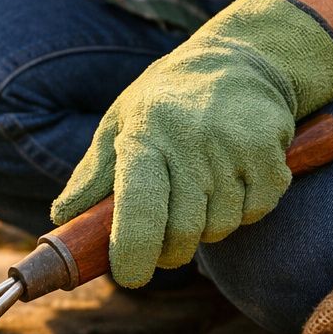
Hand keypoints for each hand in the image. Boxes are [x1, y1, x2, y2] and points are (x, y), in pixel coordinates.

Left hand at [51, 0, 332, 287]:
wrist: (237, 57)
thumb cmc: (165, 100)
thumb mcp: (120, 123)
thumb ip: (92, 175)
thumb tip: (62, 218)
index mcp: (144, 135)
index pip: (137, 208)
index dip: (132, 253)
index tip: (130, 276)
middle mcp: (190, 141)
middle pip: (183, 232)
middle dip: (170, 252)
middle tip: (164, 243)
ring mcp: (234, 147)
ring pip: (221, 227)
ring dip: (209, 228)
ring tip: (200, 195)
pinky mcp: (271, 153)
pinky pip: (257, 211)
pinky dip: (244, 210)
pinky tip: (232, 181)